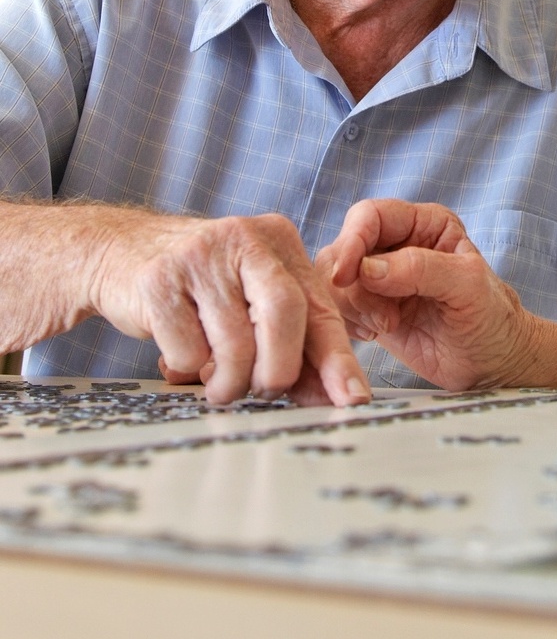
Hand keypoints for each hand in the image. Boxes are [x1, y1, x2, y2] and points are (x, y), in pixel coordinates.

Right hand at [89, 211, 369, 406]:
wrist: (121, 251)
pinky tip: (182, 358)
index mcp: (281, 242)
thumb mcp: (252, 297)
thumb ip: (295, 339)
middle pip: (284, 312)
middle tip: (265, 392)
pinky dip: (190, 370)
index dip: (337, 357)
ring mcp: (201, 255)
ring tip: (221, 386)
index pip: (320, 306)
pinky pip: (187, 349)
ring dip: (230, 382)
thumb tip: (334, 395)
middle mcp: (246, 239)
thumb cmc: (203, 287)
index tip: (354, 399)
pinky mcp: (158, 279)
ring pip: (234, 340)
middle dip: (278, 368)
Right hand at [316, 199, 535, 391]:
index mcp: (424, 223)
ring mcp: (379, 277)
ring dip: (352, 306)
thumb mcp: (468, 286)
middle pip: (343, 248)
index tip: (347, 276)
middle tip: (384, 318)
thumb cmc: (490, 318)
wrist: (491, 362)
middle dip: (352, 284)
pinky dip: (347, 322)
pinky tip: (376, 334)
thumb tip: (368, 268)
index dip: (352, 241)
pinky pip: (336, 307)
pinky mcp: (368, 308)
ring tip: (386, 325)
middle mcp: (397, 244)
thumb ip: (423, 269)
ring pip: (333, 279)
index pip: (370, 216)